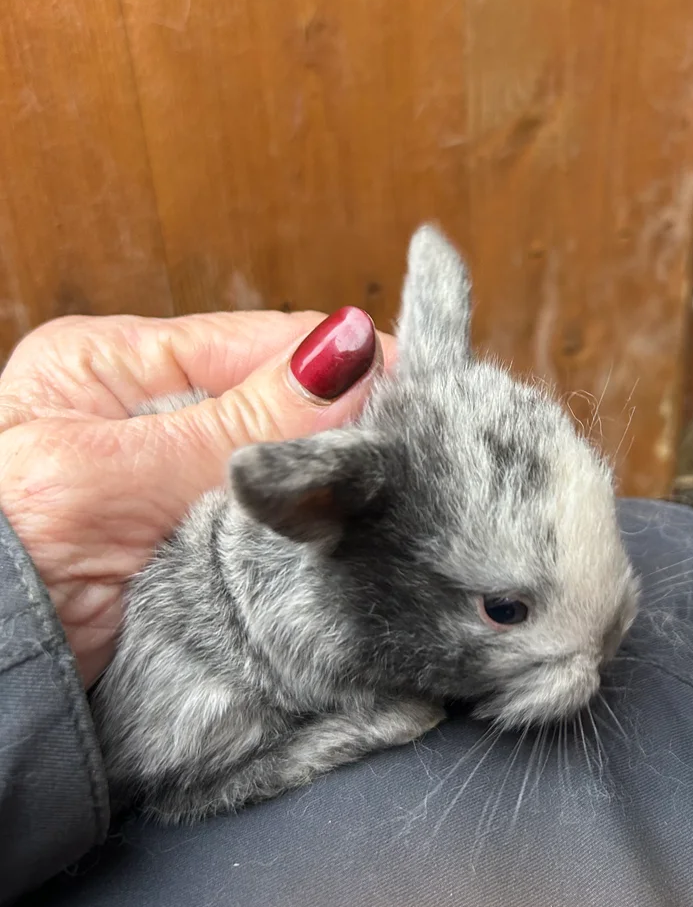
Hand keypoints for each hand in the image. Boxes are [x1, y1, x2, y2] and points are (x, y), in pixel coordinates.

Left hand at [0, 308, 394, 684]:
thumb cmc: (1, 562)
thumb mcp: (115, 475)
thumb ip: (239, 422)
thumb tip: (348, 349)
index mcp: (116, 366)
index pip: (263, 344)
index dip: (349, 362)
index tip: (430, 391)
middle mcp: (154, 419)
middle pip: (287, 407)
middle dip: (353, 430)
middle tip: (434, 454)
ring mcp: (180, 491)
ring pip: (293, 476)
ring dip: (342, 494)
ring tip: (415, 501)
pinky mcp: (202, 561)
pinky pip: (279, 539)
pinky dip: (318, 546)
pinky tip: (366, 548)